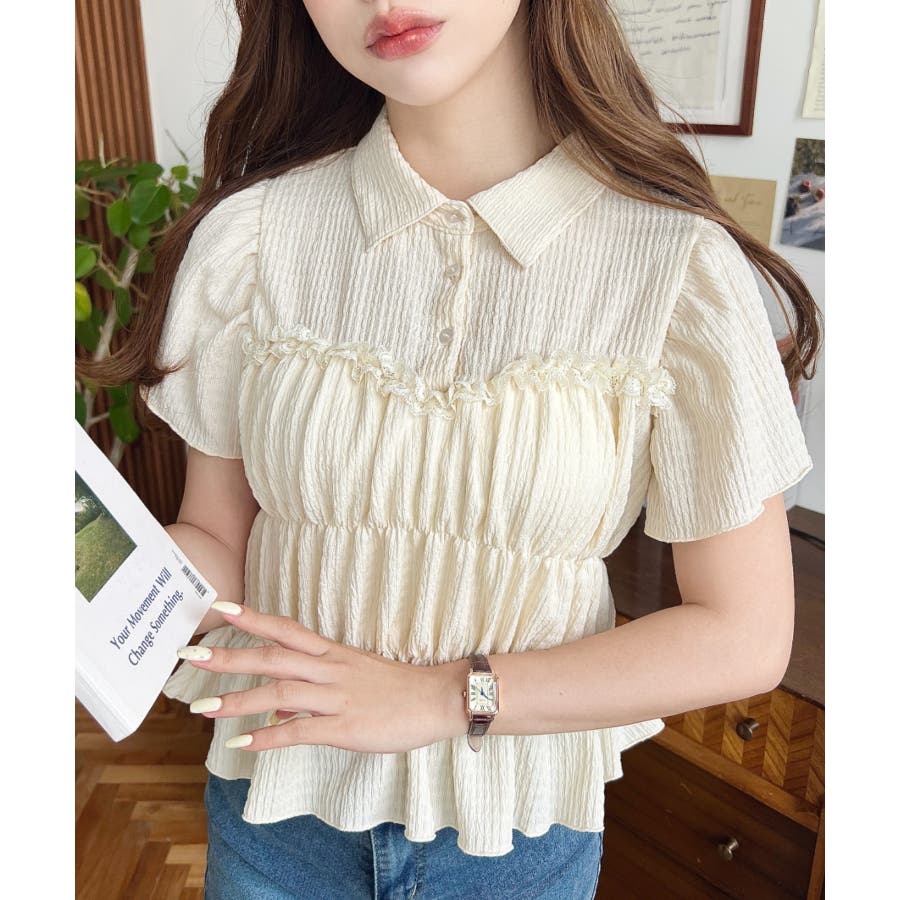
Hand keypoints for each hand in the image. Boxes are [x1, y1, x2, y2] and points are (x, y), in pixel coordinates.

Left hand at [178, 601, 467, 753]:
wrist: (438, 699)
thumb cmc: (397, 688)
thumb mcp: (354, 679)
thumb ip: (313, 690)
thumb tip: (276, 708)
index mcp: (332, 654)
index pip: (285, 630)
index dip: (252, 618)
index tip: (220, 608)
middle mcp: (330, 669)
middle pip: (273, 657)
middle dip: (230, 656)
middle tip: (191, 654)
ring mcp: (337, 696)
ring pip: (280, 691)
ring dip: (238, 699)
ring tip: (203, 709)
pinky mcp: (345, 726)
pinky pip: (300, 731)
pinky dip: (269, 737)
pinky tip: (242, 743)